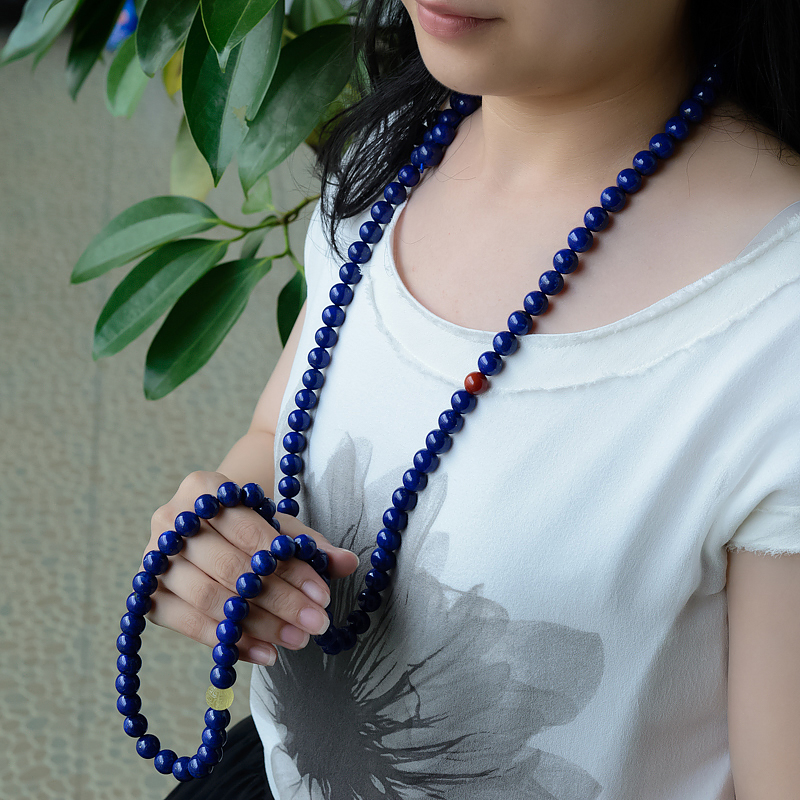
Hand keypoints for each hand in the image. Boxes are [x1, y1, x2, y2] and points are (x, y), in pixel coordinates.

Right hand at [142, 471, 359, 665]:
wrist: (205, 527)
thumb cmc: (247, 524)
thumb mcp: (280, 526)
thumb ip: (313, 545)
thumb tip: (349, 564)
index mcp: (201, 488)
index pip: (250, 532)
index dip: (288, 566)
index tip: (322, 595)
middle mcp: (168, 520)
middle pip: (230, 568)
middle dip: (280, 600)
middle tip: (316, 624)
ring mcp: (153, 560)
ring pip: (210, 599)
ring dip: (259, 625)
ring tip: (297, 640)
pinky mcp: (148, 595)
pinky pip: (189, 625)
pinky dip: (230, 642)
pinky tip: (266, 654)